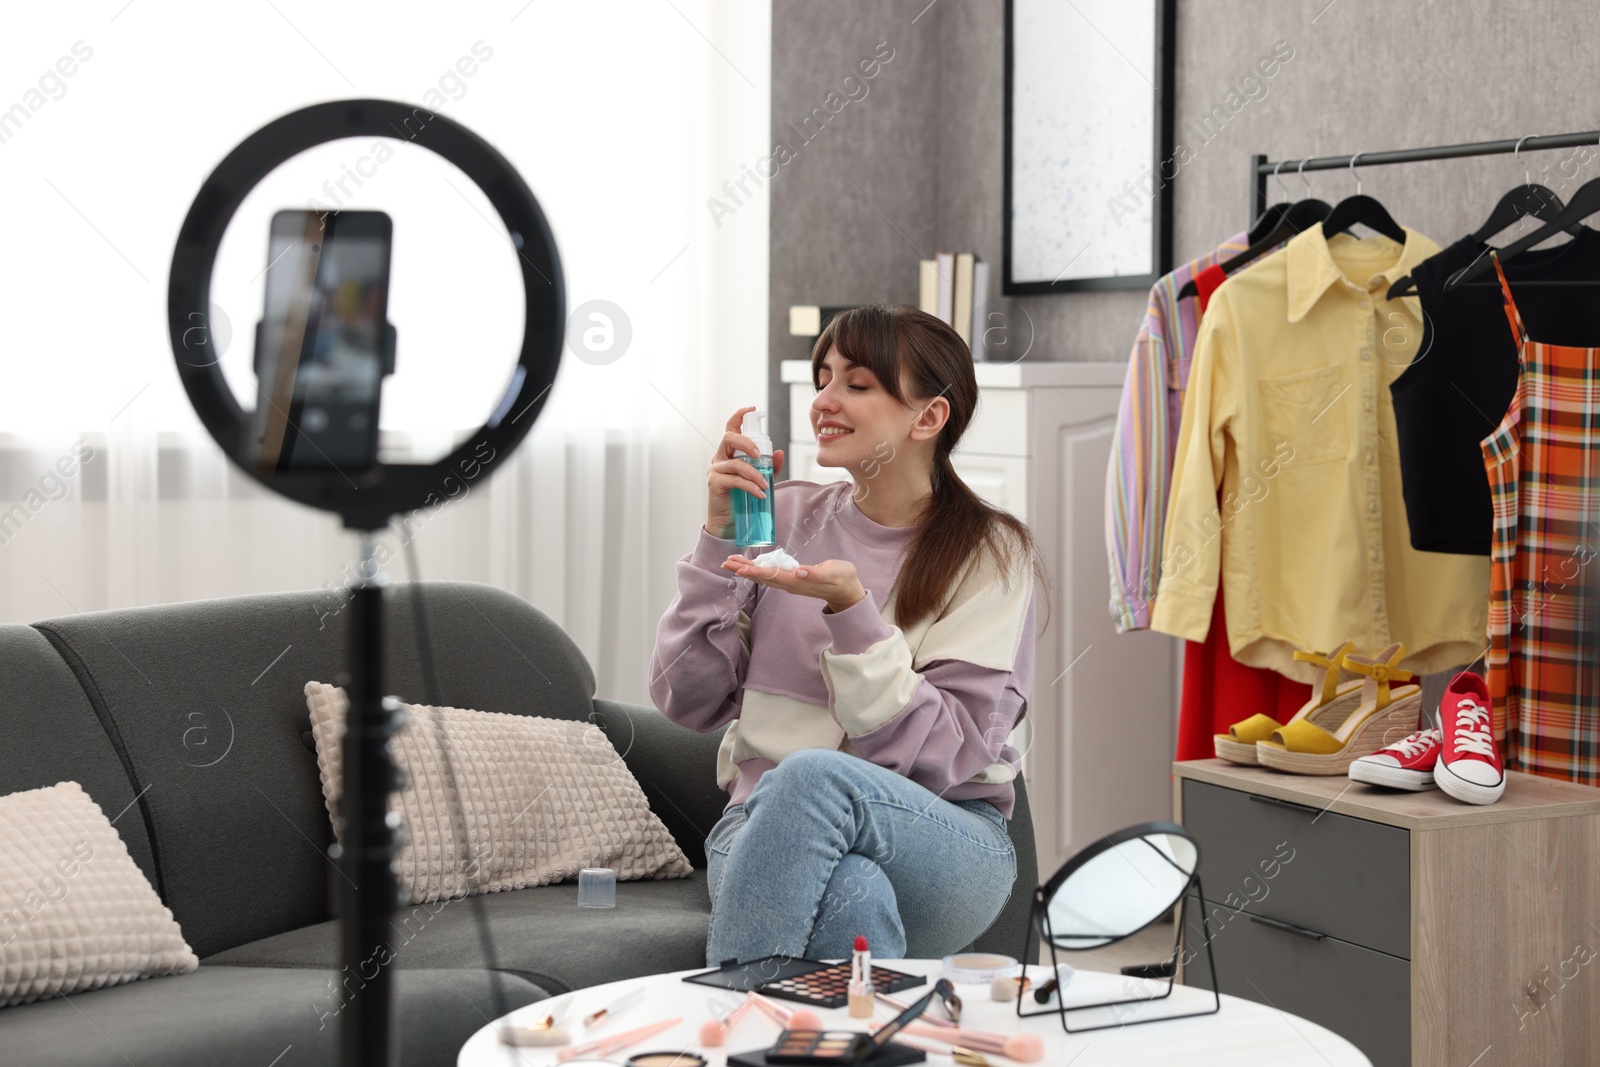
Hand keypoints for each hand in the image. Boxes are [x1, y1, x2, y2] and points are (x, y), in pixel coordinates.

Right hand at [705, 406, 784, 539]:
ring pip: (735, 463)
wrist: (729, 524)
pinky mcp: (715, 483)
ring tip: (765, 485)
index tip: (751, 408)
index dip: (738, 416)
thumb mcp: (759, 480)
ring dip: (754, 473)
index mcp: (730, 453)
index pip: (731, 429)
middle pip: (729, 438)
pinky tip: (759, 494)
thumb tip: (779, 453)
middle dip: (746, 442)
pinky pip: (734, 480)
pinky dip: (750, 486)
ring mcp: (716, 470)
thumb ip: (769, 467)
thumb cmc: (742, 500)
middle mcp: (720, 458)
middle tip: (759, 455)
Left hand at [721, 555, 865, 611]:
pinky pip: (770, 575)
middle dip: (744, 570)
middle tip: (725, 563)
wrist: (847, 591)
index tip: (741, 568)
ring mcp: (790, 584)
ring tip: (732, 563)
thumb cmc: (842, 579)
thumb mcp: (834, 573)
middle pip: (762, 577)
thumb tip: (799, 572)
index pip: (772, 576)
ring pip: (764, 577)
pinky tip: (750, 566)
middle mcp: (790, 584)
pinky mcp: (792, 580)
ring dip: (747, 570)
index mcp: (798, 581)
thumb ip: (816, 573)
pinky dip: (758, 570)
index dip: (756, 571)